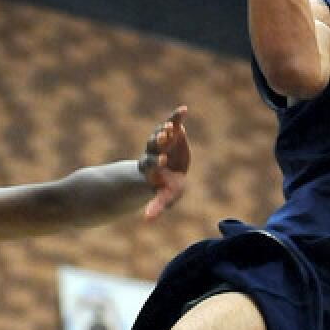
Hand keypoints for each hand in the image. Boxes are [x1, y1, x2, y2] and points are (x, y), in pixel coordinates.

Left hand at [137, 106, 188, 220]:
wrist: (168, 172)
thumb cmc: (166, 188)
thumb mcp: (164, 198)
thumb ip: (156, 207)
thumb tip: (146, 220)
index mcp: (151, 169)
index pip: (150, 164)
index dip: (155, 162)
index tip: (162, 161)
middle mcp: (153, 153)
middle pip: (153, 146)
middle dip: (158, 142)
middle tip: (163, 137)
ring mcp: (161, 142)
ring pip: (161, 134)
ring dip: (165, 130)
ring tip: (172, 126)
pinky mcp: (171, 134)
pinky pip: (173, 124)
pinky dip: (177, 118)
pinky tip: (183, 109)